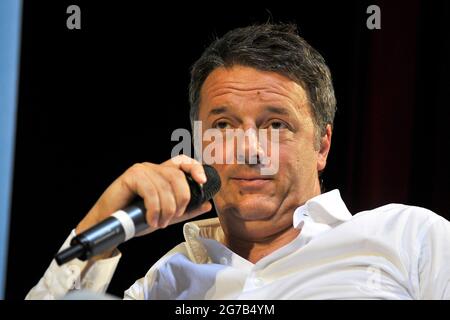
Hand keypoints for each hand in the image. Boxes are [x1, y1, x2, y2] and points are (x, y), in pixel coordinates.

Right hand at [75, 155, 212, 237]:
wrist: (110, 226)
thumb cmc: (135, 219)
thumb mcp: (166, 215)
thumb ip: (186, 210)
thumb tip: (207, 204)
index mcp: (162, 174)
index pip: (182, 162)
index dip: (195, 168)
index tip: (202, 181)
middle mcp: (153, 169)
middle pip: (178, 177)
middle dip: (181, 200)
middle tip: (173, 217)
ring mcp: (142, 170)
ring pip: (165, 186)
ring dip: (166, 209)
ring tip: (159, 223)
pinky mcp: (131, 176)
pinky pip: (151, 191)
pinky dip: (154, 209)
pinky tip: (151, 219)